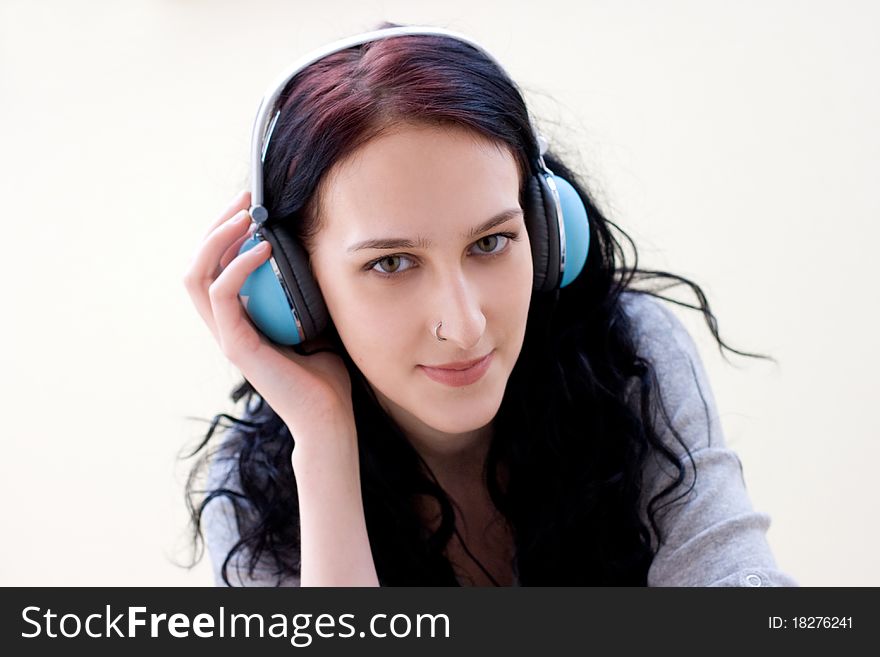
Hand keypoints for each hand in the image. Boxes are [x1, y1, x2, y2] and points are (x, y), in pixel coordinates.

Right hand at [183, 190, 355, 443]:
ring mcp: (227, 336)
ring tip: (246, 214)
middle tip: (246, 199)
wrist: (327, 418)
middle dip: (217, 224)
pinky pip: (222, 296)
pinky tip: (264, 248)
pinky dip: (238, 267)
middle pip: (197, 264)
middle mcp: (225, 325)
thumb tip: (311, 249)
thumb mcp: (312, 318)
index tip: (252, 205)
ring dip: (218, 238)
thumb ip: (300, 290)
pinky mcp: (237, 347)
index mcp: (238, 319)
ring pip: (198, 275)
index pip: (214, 266)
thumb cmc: (324, 372)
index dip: (225, 232)